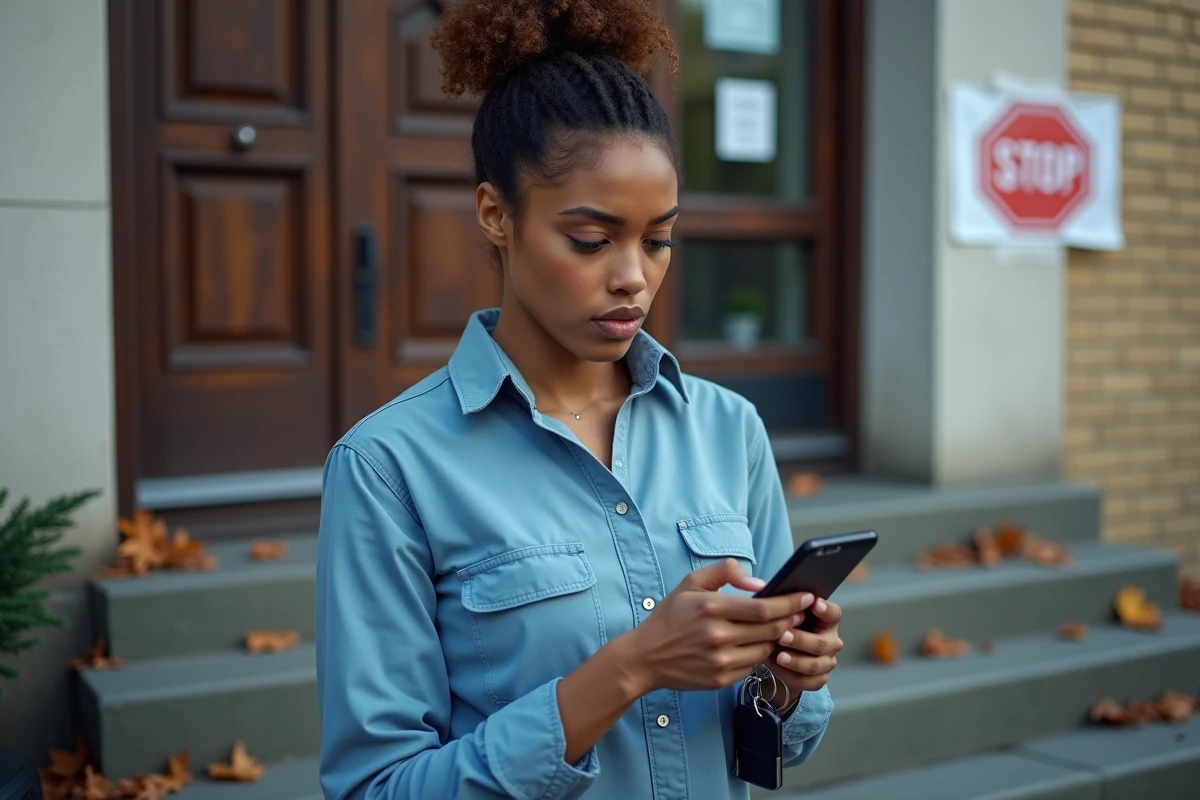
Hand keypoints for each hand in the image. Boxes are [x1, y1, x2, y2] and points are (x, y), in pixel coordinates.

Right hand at [621, 559, 814, 694]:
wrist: (645, 657)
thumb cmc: (670, 617)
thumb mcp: (690, 583)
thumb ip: (725, 572)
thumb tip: (759, 582)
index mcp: (712, 607)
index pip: (765, 608)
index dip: (791, 603)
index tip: (806, 597)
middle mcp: (718, 636)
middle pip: (772, 630)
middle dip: (791, 620)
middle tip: (801, 613)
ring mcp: (720, 660)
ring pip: (765, 649)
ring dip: (777, 640)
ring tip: (780, 629)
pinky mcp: (720, 680)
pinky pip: (751, 666)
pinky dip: (759, 654)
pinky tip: (757, 645)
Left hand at [767, 597, 842, 702]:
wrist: (781, 654)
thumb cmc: (783, 626)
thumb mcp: (782, 613)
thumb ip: (780, 602)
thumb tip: (760, 588)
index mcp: (827, 620)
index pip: (834, 614)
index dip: (826, 609)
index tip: (814, 603)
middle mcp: (831, 641)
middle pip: (822, 643)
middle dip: (802, 640)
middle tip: (783, 635)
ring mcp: (827, 662)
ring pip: (815, 665)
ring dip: (796, 661)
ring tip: (778, 656)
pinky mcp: (818, 679)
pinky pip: (807, 681)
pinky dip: (790, 676)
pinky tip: (775, 667)